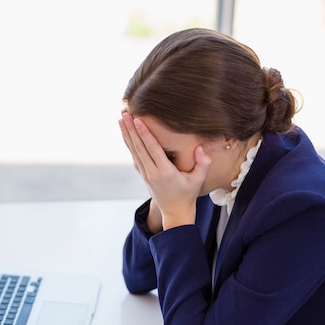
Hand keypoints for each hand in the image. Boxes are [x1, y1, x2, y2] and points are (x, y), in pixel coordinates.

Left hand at [119, 111, 210, 230]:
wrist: (175, 212)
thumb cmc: (188, 194)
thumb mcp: (199, 180)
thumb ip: (203, 163)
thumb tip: (201, 147)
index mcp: (165, 172)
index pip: (152, 149)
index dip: (144, 134)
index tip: (137, 120)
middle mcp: (152, 172)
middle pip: (139, 147)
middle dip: (131, 129)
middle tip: (125, 112)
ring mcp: (146, 174)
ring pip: (134, 151)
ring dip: (127, 134)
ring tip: (121, 118)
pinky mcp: (144, 175)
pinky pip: (134, 156)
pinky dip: (129, 144)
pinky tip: (126, 134)